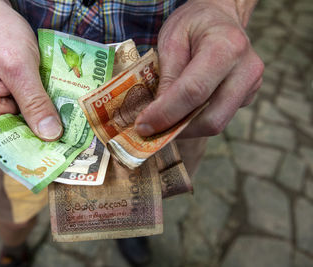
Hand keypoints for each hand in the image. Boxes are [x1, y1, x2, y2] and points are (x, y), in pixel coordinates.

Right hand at [0, 0, 62, 140]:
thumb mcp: (19, 67)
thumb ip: (34, 102)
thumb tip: (49, 135)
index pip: (8, 138)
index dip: (35, 146)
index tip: (62, 152)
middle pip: (19, 131)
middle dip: (45, 132)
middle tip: (75, 140)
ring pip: (26, 118)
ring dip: (48, 117)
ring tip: (74, 124)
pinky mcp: (10, 92)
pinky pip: (29, 105)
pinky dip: (45, 104)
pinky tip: (63, 106)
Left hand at [135, 0, 263, 137]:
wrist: (220, 17)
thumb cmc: (193, 24)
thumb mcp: (171, 40)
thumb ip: (167, 76)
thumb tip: (156, 115)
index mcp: (226, 47)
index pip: (194, 91)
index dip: (166, 114)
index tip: (143, 126)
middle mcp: (246, 69)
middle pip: (211, 118)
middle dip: (178, 130)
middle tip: (151, 129)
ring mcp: (252, 85)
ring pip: (217, 123)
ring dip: (186, 128)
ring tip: (164, 120)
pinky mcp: (249, 96)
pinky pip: (220, 117)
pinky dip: (197, 120)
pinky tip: (183, 109)